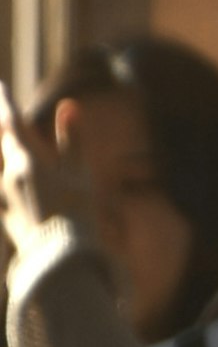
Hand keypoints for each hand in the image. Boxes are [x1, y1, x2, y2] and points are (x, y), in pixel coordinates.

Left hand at [0, 100, 97, 253]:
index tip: (0, 88)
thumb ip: (73, 139)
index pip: (12, 124)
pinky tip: (12, 180)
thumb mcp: (80, 172)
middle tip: (4, 115)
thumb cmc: (76, 212)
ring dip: (6, 153)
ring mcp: (5, 197)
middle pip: (2, 144)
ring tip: (9, 143)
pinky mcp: (6, 214)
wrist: (60, 258)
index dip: (5, 104)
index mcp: (28, 161)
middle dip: (4, 129)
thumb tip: (68, 105)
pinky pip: (3, 188)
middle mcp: (10, 176)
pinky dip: (8, 177)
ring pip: (3, 166)